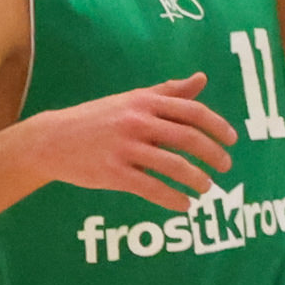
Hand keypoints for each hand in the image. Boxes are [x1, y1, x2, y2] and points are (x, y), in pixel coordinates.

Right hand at [20, 74, 240, 208]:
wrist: (52, 139)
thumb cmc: (97, 118)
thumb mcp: (131, 100)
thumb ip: (168, 92)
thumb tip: (201, 79)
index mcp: (144, 101)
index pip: (191, 111)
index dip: (217, 126)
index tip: (232, 140)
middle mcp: (136, 121)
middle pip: (187, 138)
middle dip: (213, 154)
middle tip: (225, 167)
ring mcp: (124, 148)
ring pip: (173, 166)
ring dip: (197, 180)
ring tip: (207, 189)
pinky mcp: (113, 173)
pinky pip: (151, 188)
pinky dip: (172, 199)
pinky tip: (184, 205)